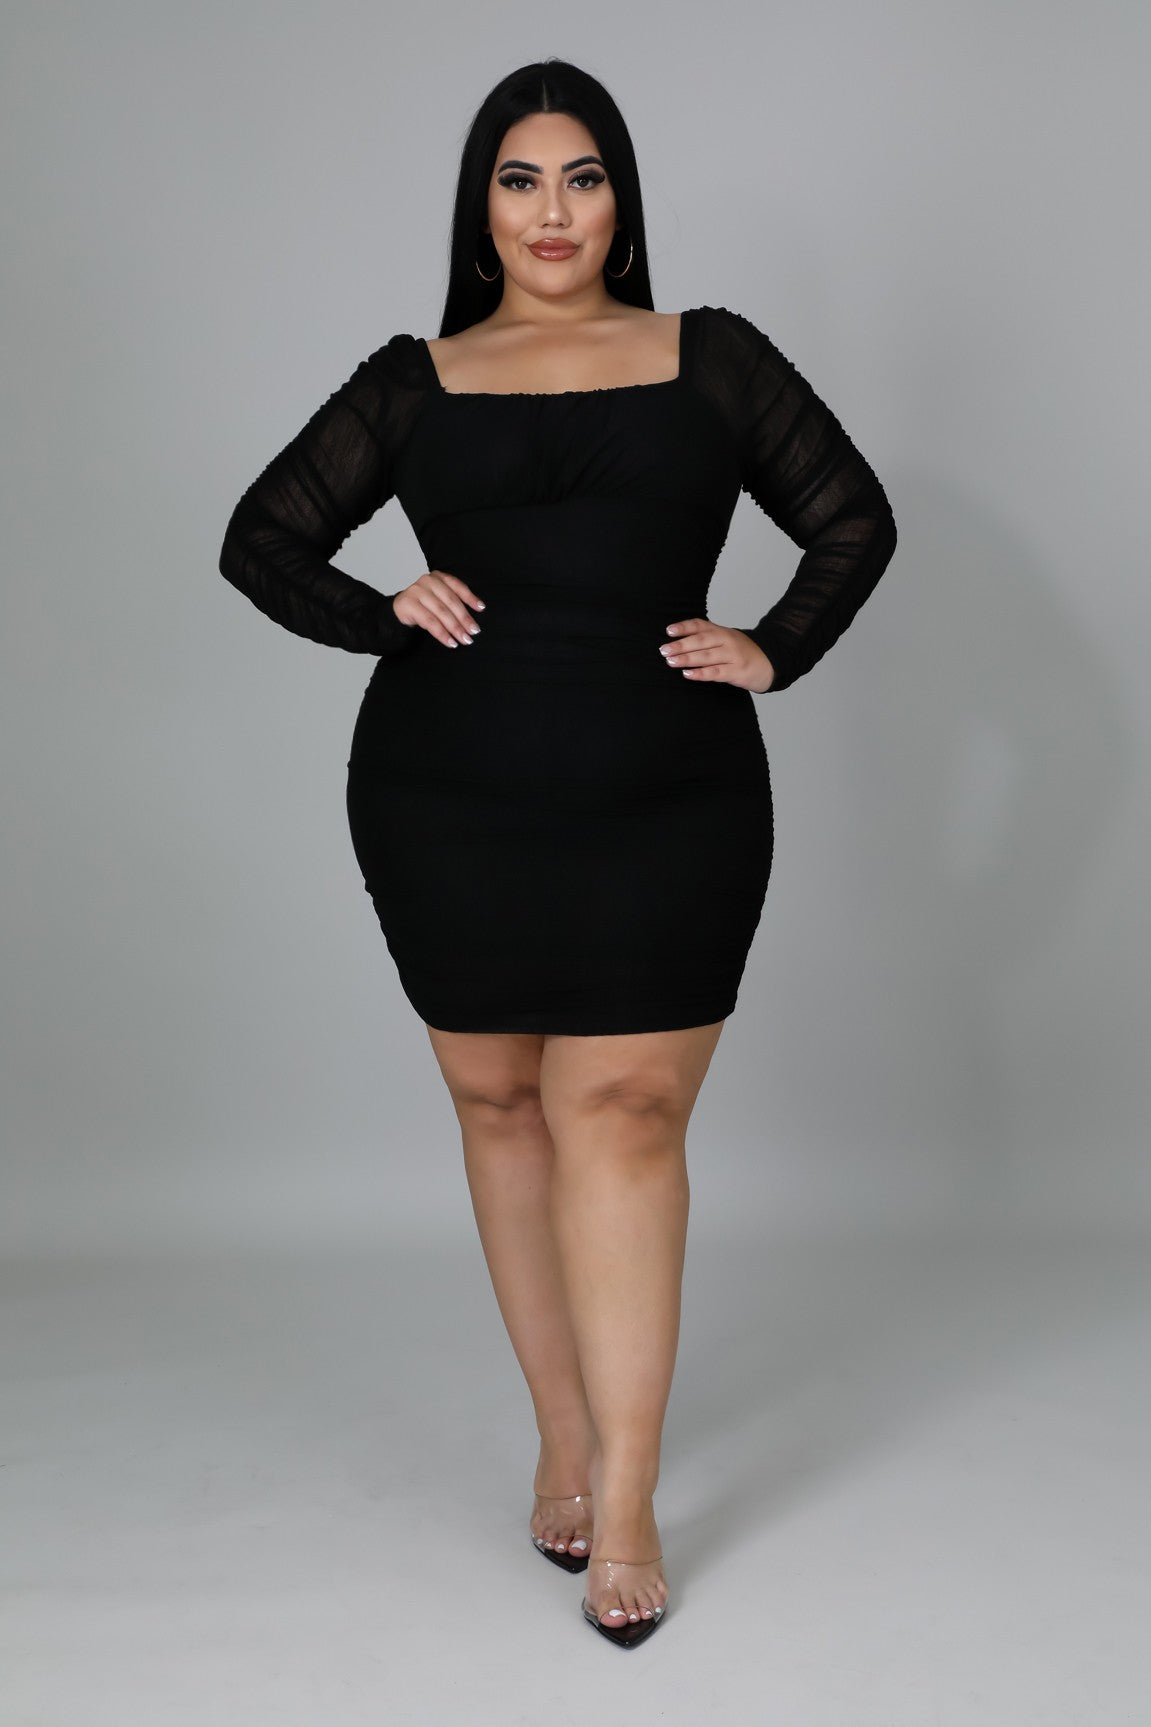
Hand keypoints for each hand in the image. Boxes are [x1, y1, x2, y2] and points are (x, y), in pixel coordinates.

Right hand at [392, 570, 484, 647]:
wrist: (399, 611)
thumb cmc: (423, 606)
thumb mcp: (439, 600)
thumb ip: (453, 602)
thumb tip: (474, 617)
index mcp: (438, 577)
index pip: (457, 586)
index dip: (470, 597)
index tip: (481, 608)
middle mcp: (427, 581)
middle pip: (451, 601)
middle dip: (464, 618)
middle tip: (474, 632)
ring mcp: (417, 591)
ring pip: (441, 612)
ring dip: (455, 628)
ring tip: (464, 639)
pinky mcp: (409, 604)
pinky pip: (430, 622)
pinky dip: (442, 634)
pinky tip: (450, 642)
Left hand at [659, 619, 774, 691]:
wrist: (771, 663)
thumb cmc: (743, 652)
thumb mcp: (726, 639)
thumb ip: (707, 638)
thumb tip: (677, 641)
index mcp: (722, 631)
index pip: (700, 625)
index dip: (684, 627)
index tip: (669, 630)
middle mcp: (727, 640)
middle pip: (701, 640)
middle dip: (681, 645)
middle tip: (664, 650)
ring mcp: (733, 656)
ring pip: (706, 656)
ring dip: (687, 658)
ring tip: (671, 661)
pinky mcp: (737, 672)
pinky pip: (715, 672)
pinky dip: (700, 673)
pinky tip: (687, 674)